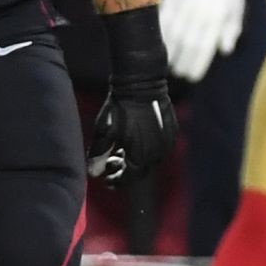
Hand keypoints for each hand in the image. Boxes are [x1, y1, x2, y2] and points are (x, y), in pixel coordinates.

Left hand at [87, 7, 174, 183]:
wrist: (142, 84)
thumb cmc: (119, 109)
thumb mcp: (104, 132)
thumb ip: (98, 156)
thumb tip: (93, 174)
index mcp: (140, 158)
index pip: (128, 179)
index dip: (115, 180)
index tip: (105, 179)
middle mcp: (157, 154)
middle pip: (141, 171)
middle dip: (125, 170)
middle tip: (111, 162)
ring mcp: (167, 143)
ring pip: (151, 159)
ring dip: (137, 159)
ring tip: (121, 149)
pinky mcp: (172, 131)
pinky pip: (160, 147)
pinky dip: (147, 148)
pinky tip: (136, 139)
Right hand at [159, 0, 250, 76]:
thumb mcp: (236, 6)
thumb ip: (231, 29)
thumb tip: (225, 51)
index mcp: (217, 13)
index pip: (204, 45)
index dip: (196, 63)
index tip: (191, 77)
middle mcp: (199, 8)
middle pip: (186, 42)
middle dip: (181, 61)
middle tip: (178, 75)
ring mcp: (183, 2)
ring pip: (172, 33)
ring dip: (168, 52)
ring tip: (167, 65)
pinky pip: (162, 18)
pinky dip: (159, 34)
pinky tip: (157, 45)